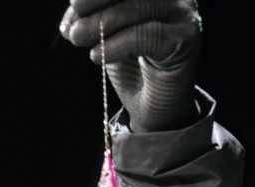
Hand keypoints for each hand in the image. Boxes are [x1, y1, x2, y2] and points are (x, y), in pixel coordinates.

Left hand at [60, 0, 201, 130]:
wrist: (155, 108)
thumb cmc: (132, 68)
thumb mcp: (107, 37)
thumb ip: (91, 19)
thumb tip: (70, 17)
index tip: (72, 6)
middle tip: (74, 15)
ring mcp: (182, 15)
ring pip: (137, 7)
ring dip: (101, 22)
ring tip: (77, 38)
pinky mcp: (184, 41)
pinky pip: (146, 36)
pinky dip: (117, 45)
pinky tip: (96, 55)